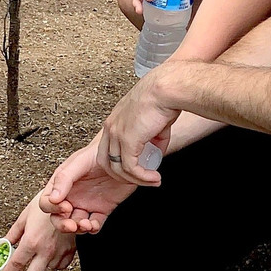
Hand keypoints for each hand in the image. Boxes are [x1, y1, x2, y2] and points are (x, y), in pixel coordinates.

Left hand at [0, 193, 76, 270]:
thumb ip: (13, 233)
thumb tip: (4, 243)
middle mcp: (45, 250)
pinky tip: (47, 258)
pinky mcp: (70, 251)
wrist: (69, 199)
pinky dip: (52, 266)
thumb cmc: (47, 204)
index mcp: (31, 241)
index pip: (15, 265)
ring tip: (32, 264)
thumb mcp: (25, 216)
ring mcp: (59, 252)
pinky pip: (60, 267)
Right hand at [39, 142, 138, 234]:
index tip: (64, 206)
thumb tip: (53, 198)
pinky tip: (94, 224)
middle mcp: (71, 196)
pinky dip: (93, 228)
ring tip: (85, 224)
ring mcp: (86, 204)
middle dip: (63, 225)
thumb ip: (64, 179)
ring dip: (78, 228)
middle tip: (71, 225)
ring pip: (76, 224)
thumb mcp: (78, 162)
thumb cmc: (97, 154)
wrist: (121, 155)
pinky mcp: (102, 209)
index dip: (52, 208)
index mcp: (61, 185)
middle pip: (59, 218)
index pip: (47, 202)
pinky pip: (94, 224)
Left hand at [95, 63, 180, 184]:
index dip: (120, 164)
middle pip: (105, 162)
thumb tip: (156, 154)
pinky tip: (154, 177)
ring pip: (117, 168)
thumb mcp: (155, 124)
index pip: (107, 150)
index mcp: (115, 121)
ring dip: (136, 180)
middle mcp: (111, 127)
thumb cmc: (163, 99)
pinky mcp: (127, 139)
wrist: (165, 89)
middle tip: (141, 181)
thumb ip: (153, 140)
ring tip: (152, 181)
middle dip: (123, 177)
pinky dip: (142, 177)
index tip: (137, 170)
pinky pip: (130, 167)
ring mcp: (116, 134)